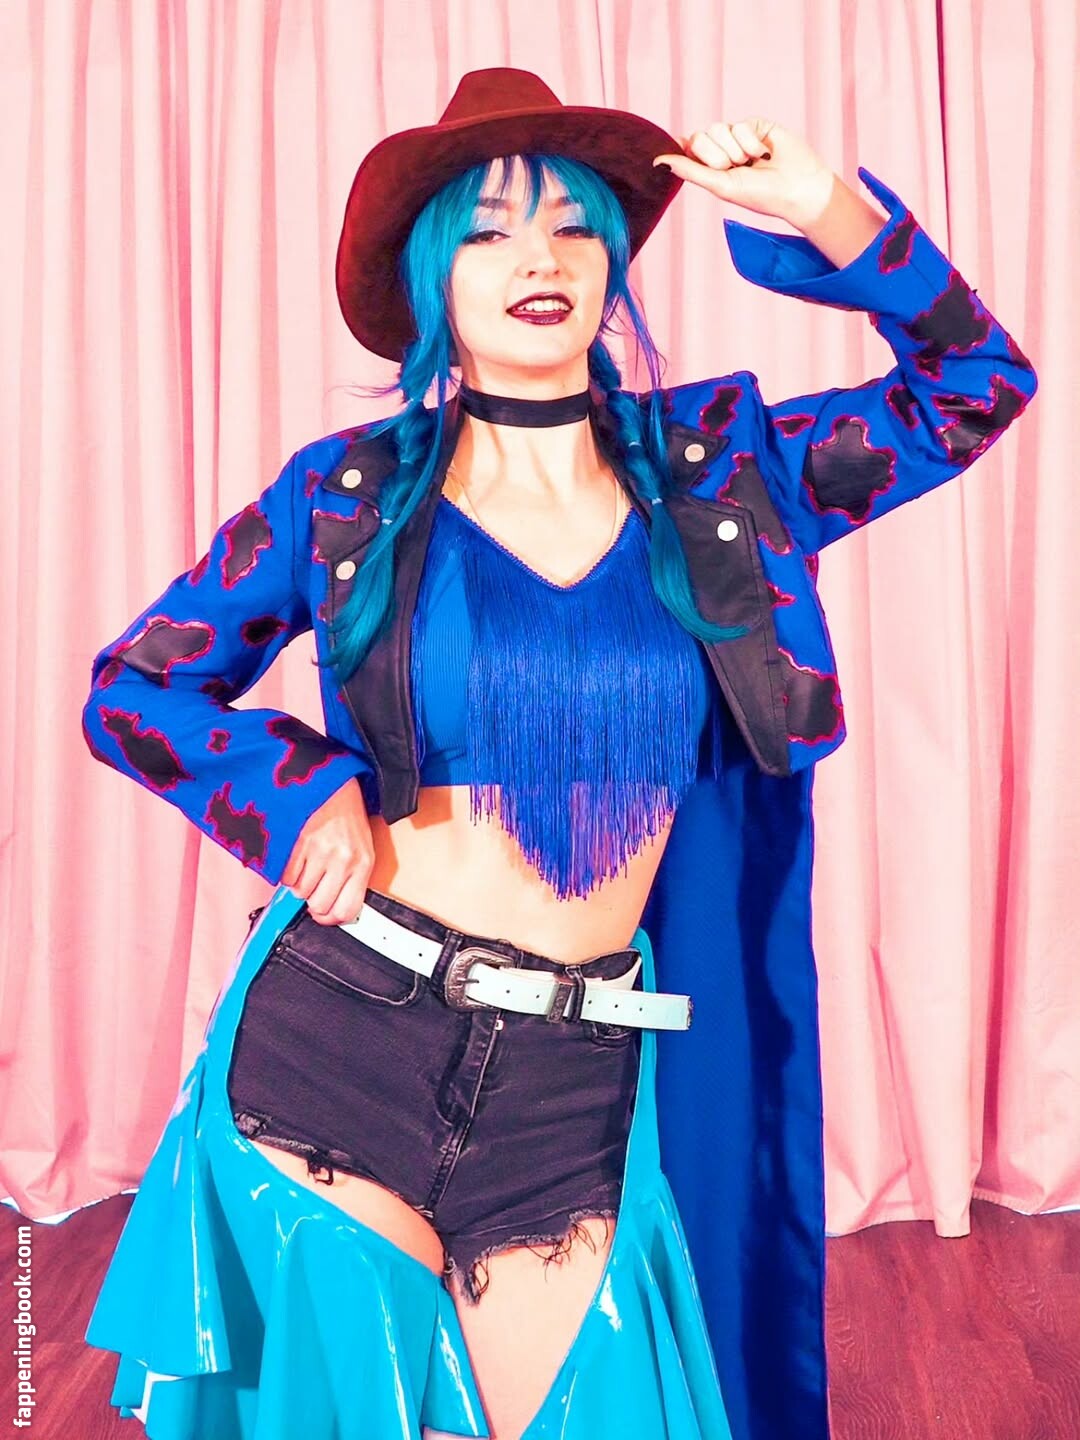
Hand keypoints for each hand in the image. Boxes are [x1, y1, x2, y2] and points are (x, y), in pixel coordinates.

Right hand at [280, 777, 374, 925]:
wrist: (330, 781)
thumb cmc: (346, 815)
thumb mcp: (361, 847)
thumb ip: (351, 878)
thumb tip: (333, 908)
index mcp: (363, 863)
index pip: (348, 910)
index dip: (331, 918)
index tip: (324, 914)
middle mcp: (343, 860)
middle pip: (319, 906)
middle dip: (313, 900)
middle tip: (313, 886)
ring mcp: (320, 853)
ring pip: (300, 893)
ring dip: (300, 884)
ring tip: (307, 864)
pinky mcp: (298, 844)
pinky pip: (286, 877)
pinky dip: (288, 872)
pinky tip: (297, 856)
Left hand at [654, 119, 834, 227]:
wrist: (798, 188)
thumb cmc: (760, 195)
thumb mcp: (721, 186)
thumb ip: (690, 171)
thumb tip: (658, 162)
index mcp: (711, 168)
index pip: (688, 150)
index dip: (684, 148)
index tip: (679, 145)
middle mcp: (723, 151)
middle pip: (699, 137)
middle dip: (714, 154)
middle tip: (731, 168)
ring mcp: (738, 137)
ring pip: (718, 128)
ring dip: (734, 149)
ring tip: (751, 163)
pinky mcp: (755, 125)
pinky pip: (739, 124)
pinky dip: (749, 141)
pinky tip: (763, 153)